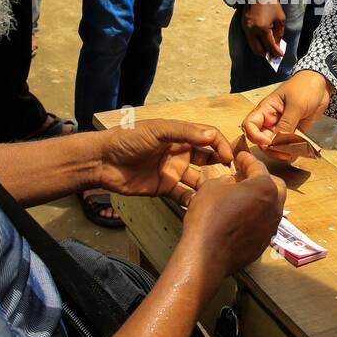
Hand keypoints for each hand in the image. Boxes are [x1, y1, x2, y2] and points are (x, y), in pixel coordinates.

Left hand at [95, 119, 233, 199]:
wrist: (103, 161)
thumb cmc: (128, 139)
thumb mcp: (158, 130)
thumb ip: (184, 133)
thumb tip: (212, 136)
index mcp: (179, 135)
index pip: (208, 137)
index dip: (221, 145)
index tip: (229, 158)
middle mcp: (180, 152)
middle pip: (207, 158)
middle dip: (221, 166)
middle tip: (233, 178)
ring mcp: (173, 171)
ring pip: (198, 179)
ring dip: (209, 185)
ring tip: (220, 195)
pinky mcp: (164, 188)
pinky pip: (183, 195)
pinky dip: (194, 201)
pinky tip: (203, 206)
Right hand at [180, 150, 285, 280]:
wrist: (207, 255)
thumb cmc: (209, 216)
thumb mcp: (212, 187)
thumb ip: (226, 180)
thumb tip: (232, 182)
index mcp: (265, 187)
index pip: (258, 167)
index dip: (247, 159)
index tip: (240, 156)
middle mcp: (274, 206)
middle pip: (275, 186)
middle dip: (262, 178)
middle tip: (244, 177)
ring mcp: (271, 227)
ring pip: (272, 206)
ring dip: (260, 199)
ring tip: (242, 197)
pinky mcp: (264, 243)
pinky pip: (264, 223)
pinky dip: (256, 217)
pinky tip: (240, 218)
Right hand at [241, 0, 284, 58]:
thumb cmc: (270, 2)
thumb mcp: (280, 17)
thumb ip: (279, 32)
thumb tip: (277, 44)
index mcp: (262, 28)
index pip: (269, 46)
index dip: (276, 52)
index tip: (280, 55)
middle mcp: (251, 31)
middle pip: (258, 50)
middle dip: (266, 54)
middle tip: (274, 55)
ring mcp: (245, 28)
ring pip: (252, 45)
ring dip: (260, 49)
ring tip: (269, 50)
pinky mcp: (242, 25)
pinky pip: (249, 39)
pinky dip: (256, 42)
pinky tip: (263, 41)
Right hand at [243, 69, 331, 154]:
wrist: (321, 83)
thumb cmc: (305, 87)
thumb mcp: (296, 105)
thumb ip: (286, 123)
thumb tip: (277, 142)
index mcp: (266, 109)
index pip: (250, 125)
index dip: (254, 136)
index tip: (267, 142)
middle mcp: (270, 120)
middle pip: (261, 139)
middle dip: (269, 148)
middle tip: (283, 153)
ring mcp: (282, 126)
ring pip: (274, 145)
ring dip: (280, 152)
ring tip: (291, 154)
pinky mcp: (293, 131)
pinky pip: (288, 144)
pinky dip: (290, 150)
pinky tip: (297, 152)